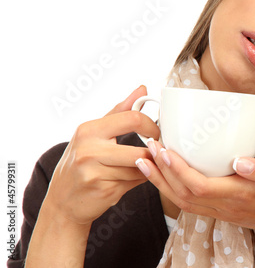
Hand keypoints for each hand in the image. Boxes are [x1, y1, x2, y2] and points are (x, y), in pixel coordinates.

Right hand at [42, 86, 159, 225]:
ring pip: (139, 168)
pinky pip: (135, 182)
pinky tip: (131, 178)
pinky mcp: (103, 191)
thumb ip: (121, 111)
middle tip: (157, 152)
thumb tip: (143, 89)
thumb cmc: (82, 163)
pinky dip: (140, 180)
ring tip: (143, 166)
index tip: (157, 133)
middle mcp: (89, 150)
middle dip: (153, 153)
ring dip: (147, 168)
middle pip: (139, 150)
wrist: (62, 202)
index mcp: (89, 130)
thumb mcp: (95, 133)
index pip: (132, 119)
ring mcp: (94, 173)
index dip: (152, 126)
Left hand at [137, 140, 254, 240]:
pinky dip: (171, 188)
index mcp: (240, 194)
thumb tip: (240, 161)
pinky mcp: (220, 210)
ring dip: (161, 181)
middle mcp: (225, 205)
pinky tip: (165, 174)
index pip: (199, 186)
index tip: (164, 149)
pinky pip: (188, 202)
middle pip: (182, 194)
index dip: (177, 169)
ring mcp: (221, 210)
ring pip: (182, 201)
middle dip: (161, 172)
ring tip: (146, 160)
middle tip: (148, 147)